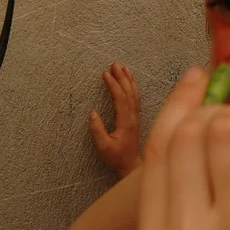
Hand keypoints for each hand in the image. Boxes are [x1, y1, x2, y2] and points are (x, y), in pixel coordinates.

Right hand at [90, 63, 141, 177]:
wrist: (131, 165)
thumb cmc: (116, 157)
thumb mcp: (103, 146)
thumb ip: (97, 129)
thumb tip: (93, 112)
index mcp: (126, 122)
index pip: (120, 98)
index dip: (113, 85)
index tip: (105, 74)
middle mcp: (133, 117)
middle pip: (129, 92)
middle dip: (122, 77)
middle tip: (114, 64)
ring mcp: (136, 117)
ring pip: (135, 94)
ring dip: (129, 80)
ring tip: (123, 68)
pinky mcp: (136, 119)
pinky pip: (136, 99)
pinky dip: (133, 88)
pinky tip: (130, 82)